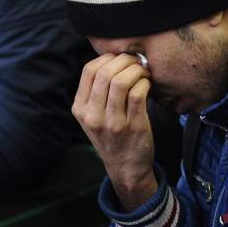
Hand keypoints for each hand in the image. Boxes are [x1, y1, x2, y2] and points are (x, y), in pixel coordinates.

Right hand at [72, 52, 155, 210]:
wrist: (125, 168)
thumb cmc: (111, 136)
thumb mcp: (92, 117)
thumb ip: (95, 92)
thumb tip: (114, 58)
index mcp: (80, 108)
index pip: (88, 70)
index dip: (107, 58)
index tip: (120, 60)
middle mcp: (93, 116)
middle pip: (105, 73)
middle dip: (125, 61)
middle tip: (136, 62)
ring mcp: (113, 123)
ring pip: (121, 81)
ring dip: (136, 70)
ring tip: (143, 72)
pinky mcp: (133, 126)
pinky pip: (138, 93)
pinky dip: (145, 83)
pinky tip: (147, 85)